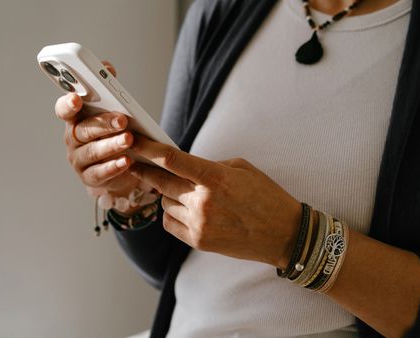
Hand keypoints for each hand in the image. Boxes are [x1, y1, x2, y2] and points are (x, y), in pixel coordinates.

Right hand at [54, 61, 138, 197]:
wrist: (120, 165)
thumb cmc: (112, 131)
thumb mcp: (111, 109)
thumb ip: (108, 87)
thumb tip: (107, 67)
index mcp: (75, 118)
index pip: (64, 109)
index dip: (67, 104)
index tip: (76, 98)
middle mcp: (73, 138)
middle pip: (84, 130)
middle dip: (103, 123)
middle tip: (123, 119)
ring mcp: (79, 159)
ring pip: (93, 151)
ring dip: (111, 145)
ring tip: (129, 139)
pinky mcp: (89, 177)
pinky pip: (100, 172)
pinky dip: (113, 167)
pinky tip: (127, 161)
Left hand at [129, 135, 302, 267]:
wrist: (284, 234)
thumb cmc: (266, 196)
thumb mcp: (242, 169)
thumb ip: (209, 165)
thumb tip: (182, 166)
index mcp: (216, 177)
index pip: (172, 159)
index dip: (149, 149)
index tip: (134, 142)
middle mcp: (204, 201)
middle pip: (161, 182)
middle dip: (146, 172)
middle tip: (136, 164)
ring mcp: (200, 223)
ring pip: (165, 203)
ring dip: (169, 196)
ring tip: (187, 193)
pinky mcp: (199, 241)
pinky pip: (169, 223)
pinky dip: (172, 214)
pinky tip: (186, 210)